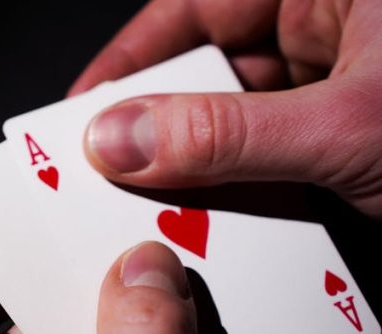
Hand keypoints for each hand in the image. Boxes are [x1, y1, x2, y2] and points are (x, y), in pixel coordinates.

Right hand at [70, 0, 381, 219]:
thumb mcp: (344, 128)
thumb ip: (228, 135)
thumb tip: (122, 140)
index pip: (199, 9)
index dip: (132, 58)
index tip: (82, 108)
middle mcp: (327, 26)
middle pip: (208, 70)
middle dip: (164, 124)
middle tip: (116, 170)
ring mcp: (336, 82)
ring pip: (234, 120)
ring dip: (202, 167)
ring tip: (164, 205)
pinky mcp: (341, 136)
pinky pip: (269, 157)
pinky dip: (243, 189)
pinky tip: (217, 218)